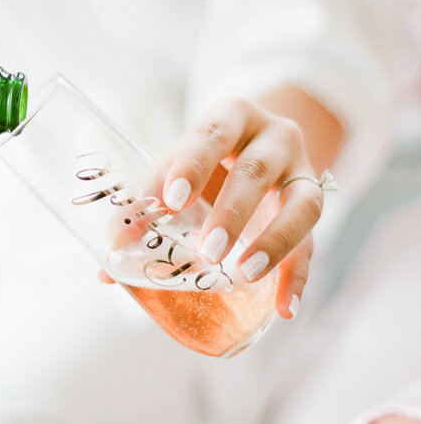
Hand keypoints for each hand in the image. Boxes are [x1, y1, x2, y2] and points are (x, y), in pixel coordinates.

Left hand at [161, 96, 329, 320]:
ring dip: (275, 242)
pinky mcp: (312, 208)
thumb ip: (144, 204)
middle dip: (232, 211)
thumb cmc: (205, 159)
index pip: (213, 133)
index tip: (173, 200)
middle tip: (208, 249)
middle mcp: (274, 137)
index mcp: (232, 116)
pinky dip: (298, 277)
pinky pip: (313, 244)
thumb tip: (110, 263)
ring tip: (244, 274)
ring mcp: (302, 172)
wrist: (256, 147)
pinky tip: (283, 307)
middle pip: (257, 170)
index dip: (193, 165)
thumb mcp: (175, 166)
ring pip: (302, 203)